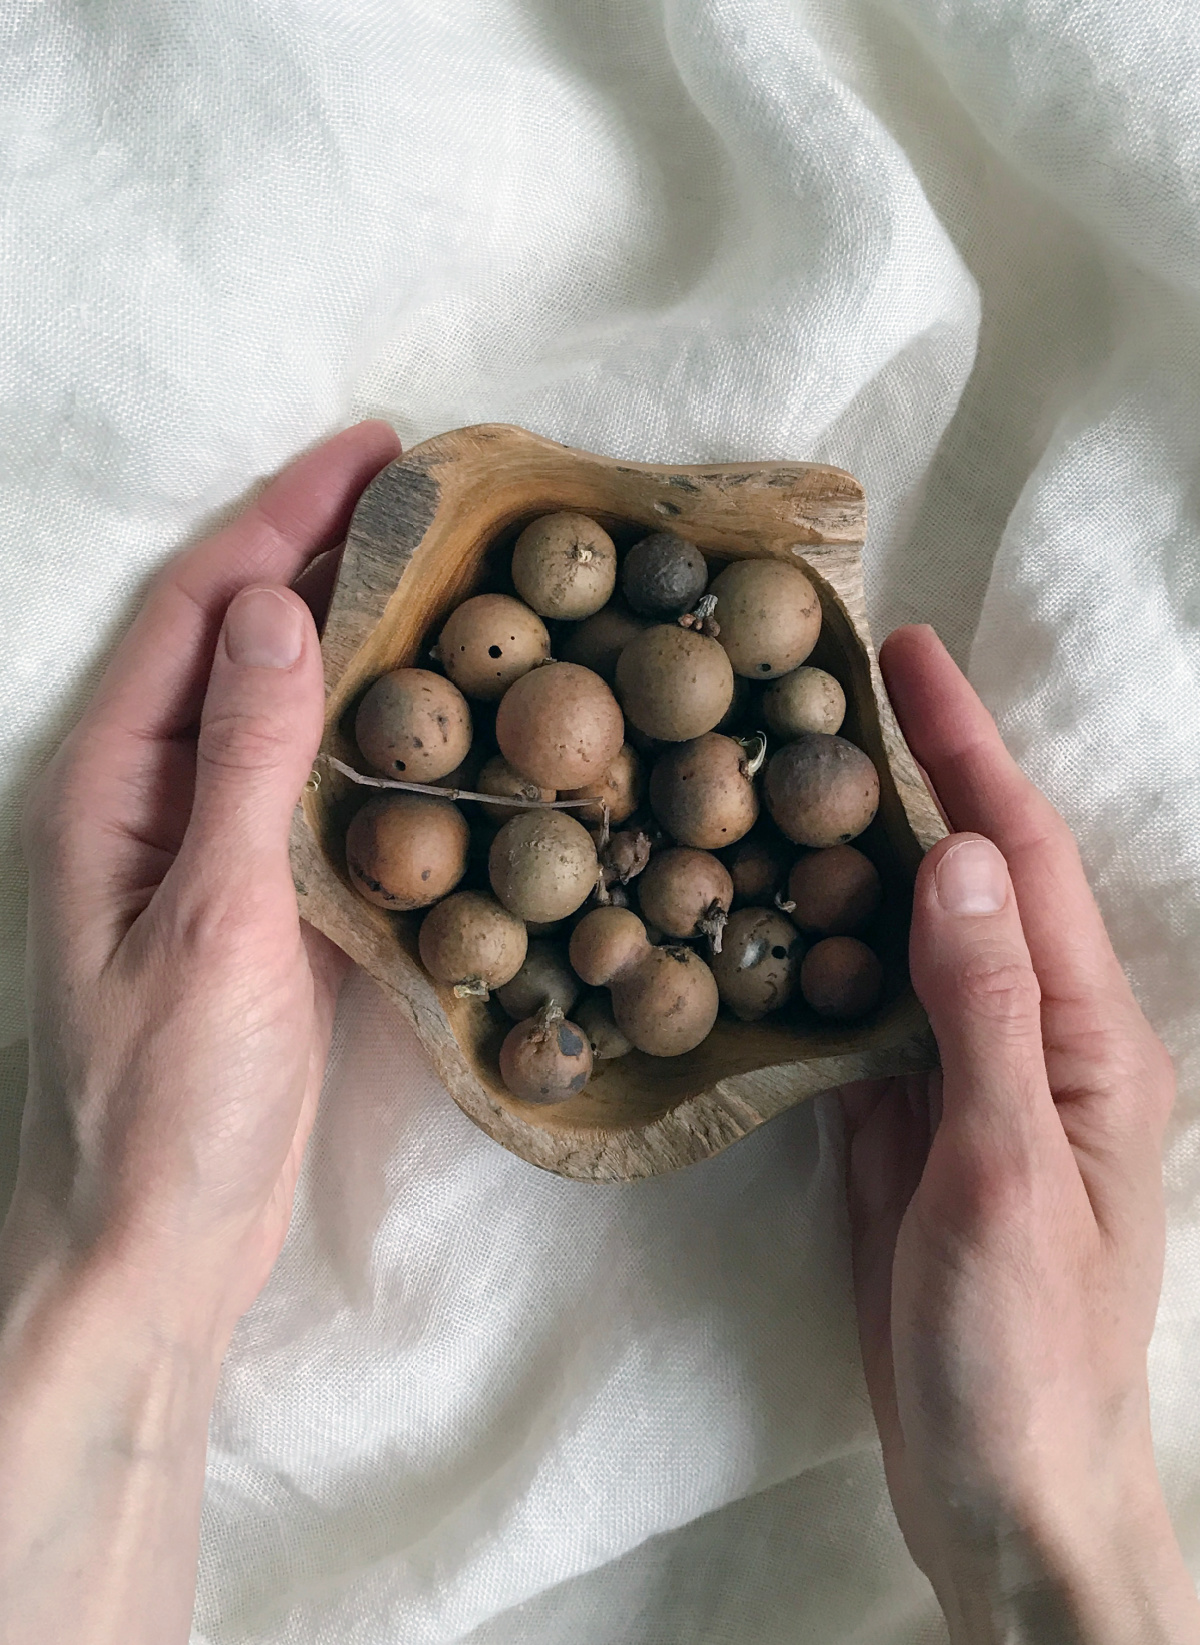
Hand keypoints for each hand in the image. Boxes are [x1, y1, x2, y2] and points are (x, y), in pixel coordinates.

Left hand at [5, 420, 399, 1336]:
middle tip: (429, 488)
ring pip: (287, 704)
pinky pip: (322, 780)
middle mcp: (153, 797)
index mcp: (110, 785)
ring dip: (356, 629)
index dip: (279, 515)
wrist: (165, 1244)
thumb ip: (244, 764)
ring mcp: (212, 845)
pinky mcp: (267, 896)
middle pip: (239, 639)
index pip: (196, 609)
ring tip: (445, 568)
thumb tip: (276, 607)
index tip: (374, 448)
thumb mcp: (211, 922)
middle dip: (322, 550)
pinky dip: (377, 727)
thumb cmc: (170, 1100)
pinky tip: (436, 703)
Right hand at [840, 626, 1198, 1642]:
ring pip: (910, 935)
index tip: (906, 653)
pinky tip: (775, 905)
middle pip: (970, 877)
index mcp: (1089, 1041)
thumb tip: (960, 857)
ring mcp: (967, 1079)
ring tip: (785, 768)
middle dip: (913, 773)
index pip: (1022, 861)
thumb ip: (986, 1014)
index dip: (966, 750)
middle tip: (827, 683)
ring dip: (857, 849)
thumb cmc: (1024, 1350)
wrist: (1002, 1489)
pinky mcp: (908, 1122)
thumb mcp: (1011, 1175)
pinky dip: (823, 947)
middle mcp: (1033, 1038)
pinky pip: (865, 1010)